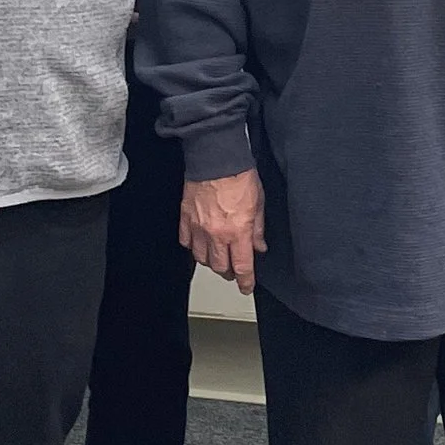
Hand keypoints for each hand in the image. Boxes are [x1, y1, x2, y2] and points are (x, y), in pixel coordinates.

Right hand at [181, 166, 264, 293]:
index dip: (245, 282)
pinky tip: (200, 243)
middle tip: (234, 269)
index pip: (242, 267)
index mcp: (237, 232)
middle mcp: (216, 234)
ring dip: (212, 261)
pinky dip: (193, 246)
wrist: (215, 158)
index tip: (246, 287)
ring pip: (202, 258)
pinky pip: (186, 242)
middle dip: (229, 272)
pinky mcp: (185, 218)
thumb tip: (259, 246)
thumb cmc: (238, 175)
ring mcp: (198, 228)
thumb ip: (258, 229)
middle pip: (220, 267)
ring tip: (218, 256)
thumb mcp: (259, 203)